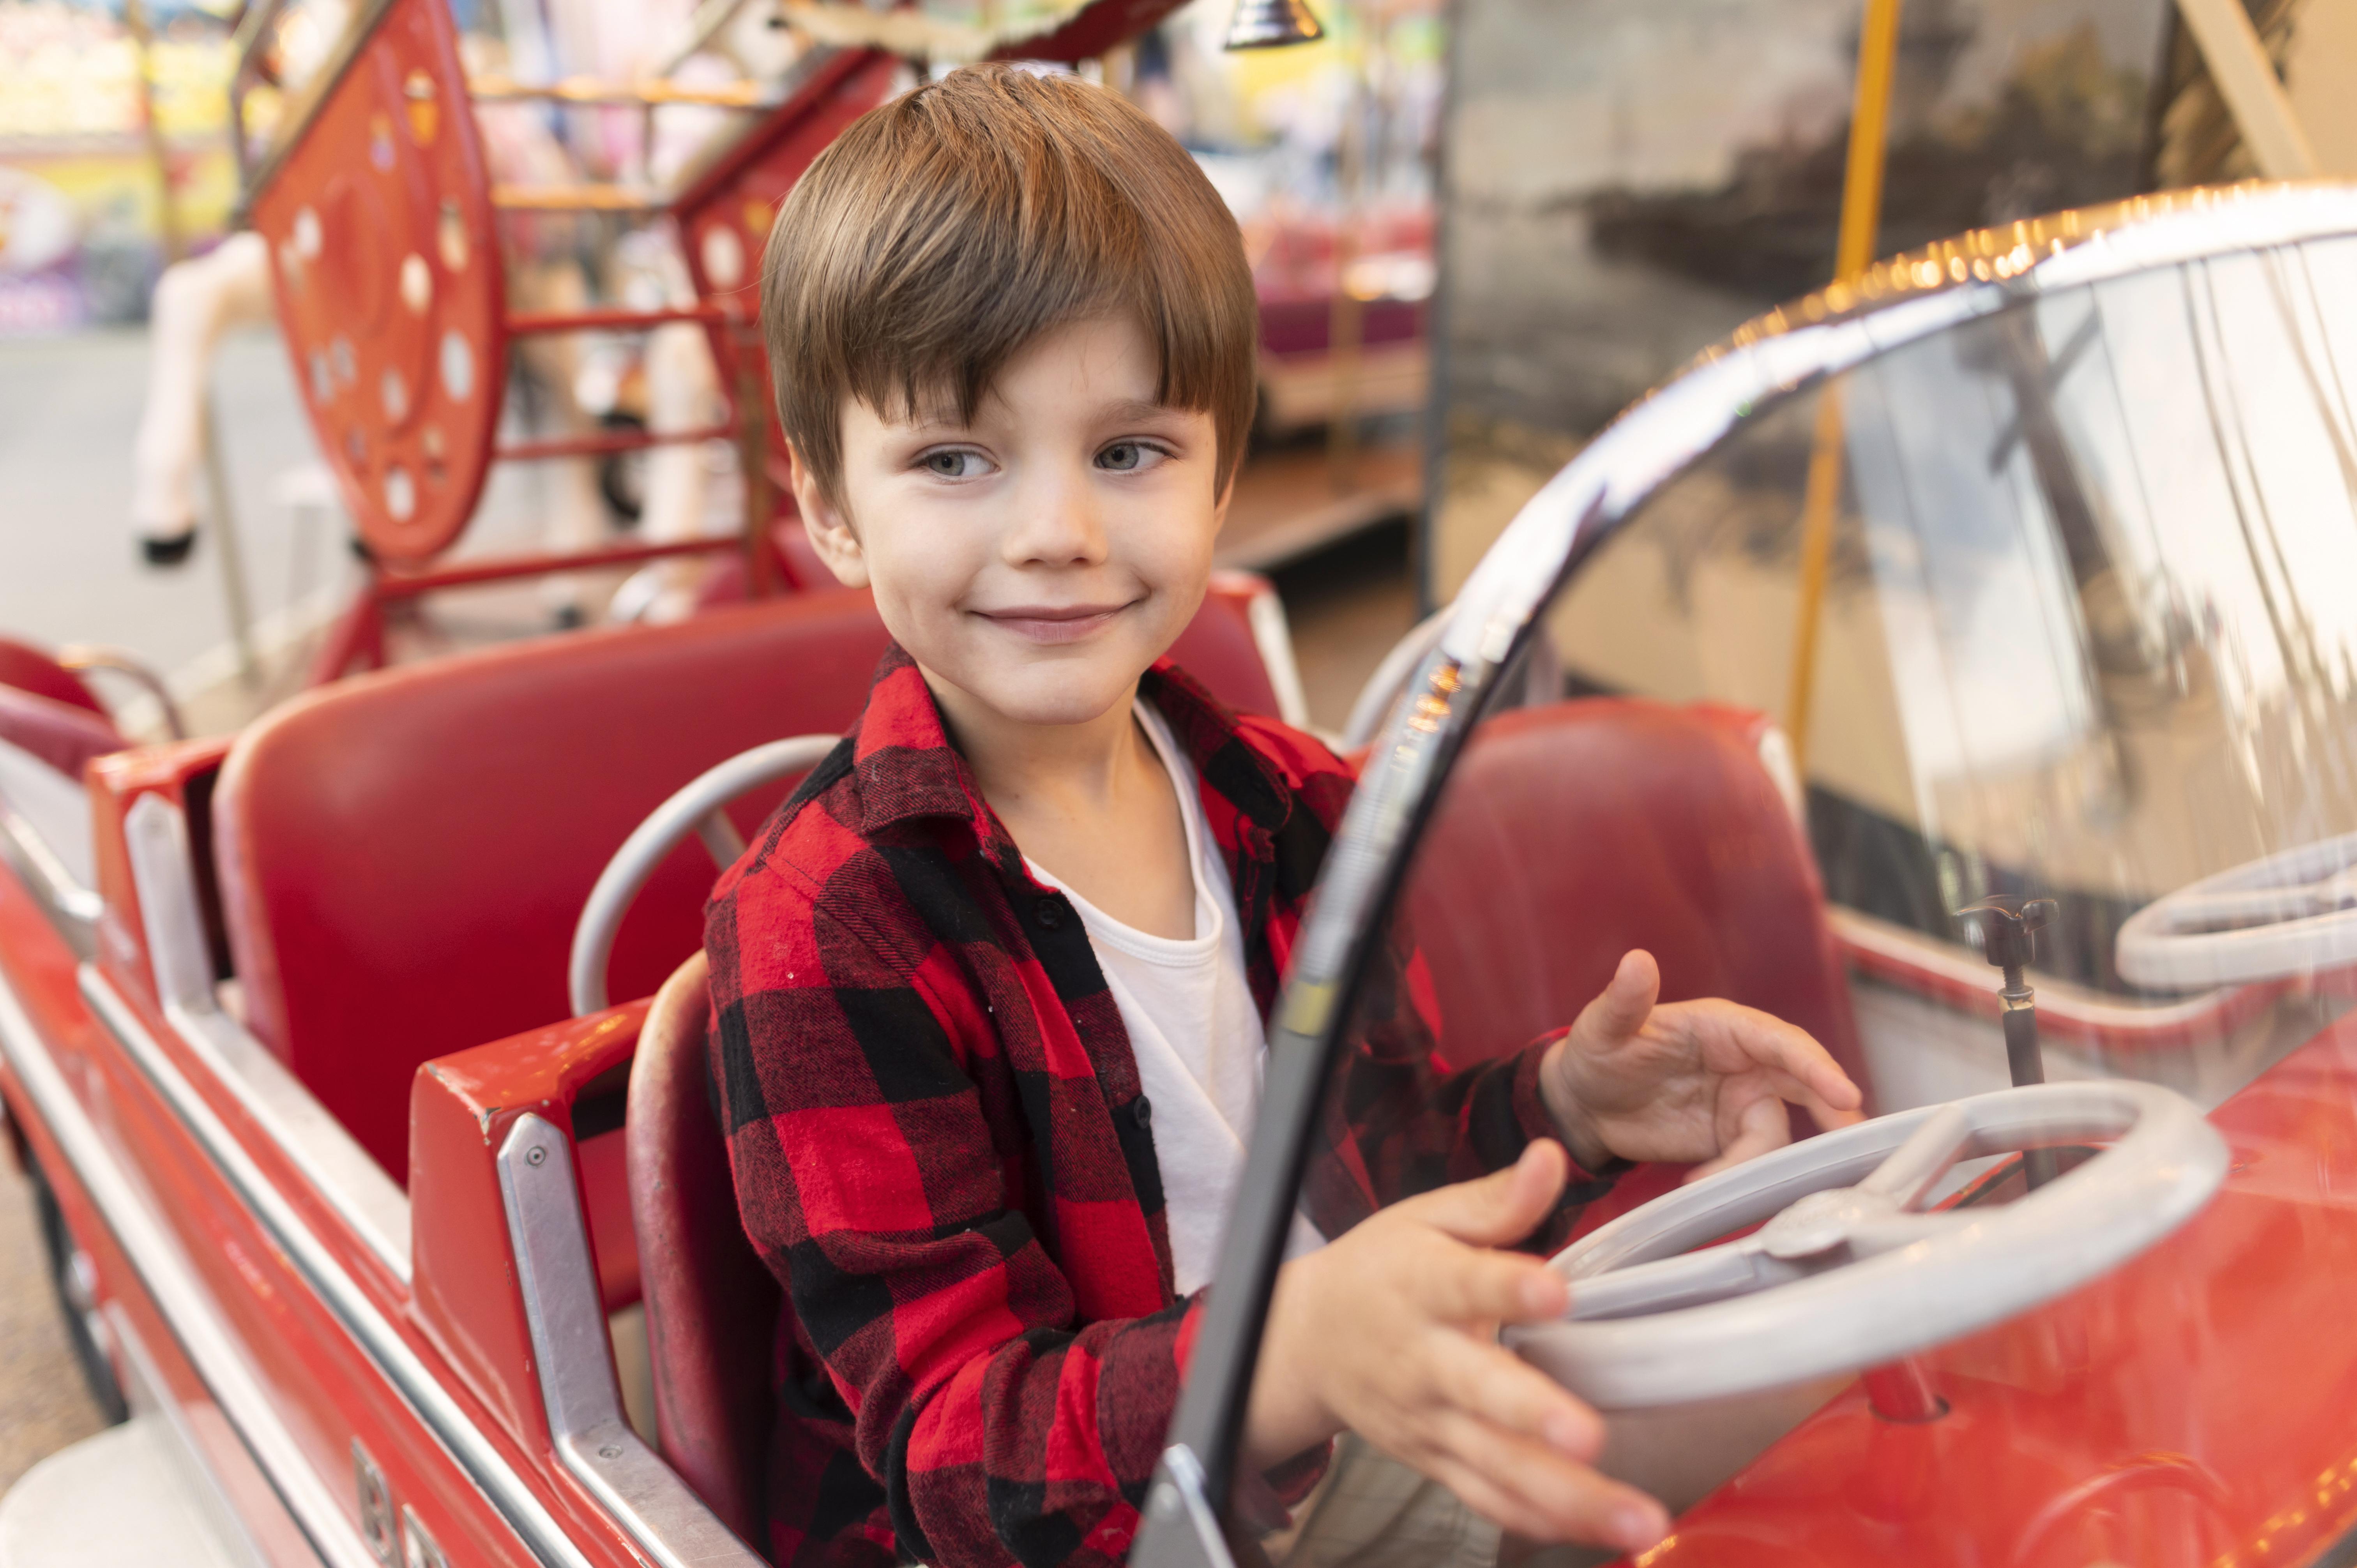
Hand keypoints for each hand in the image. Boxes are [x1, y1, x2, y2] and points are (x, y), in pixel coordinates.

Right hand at [1242, 1142, 1670, 1553]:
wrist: (1305, 1343)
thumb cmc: (1378, 1273)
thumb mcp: (1425, 1219)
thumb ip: (1495, 1200)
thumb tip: (1550, 1159)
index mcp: (1421, 1286)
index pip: (1465, 1284)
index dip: (1508, 1287)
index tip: (1555, 1290)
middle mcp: (1424, 1361)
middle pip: (1479, 1393)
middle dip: (1534, 1416)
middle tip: (1586, 1436)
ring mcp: (1429, 1421)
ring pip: (1496, 1466)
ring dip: (1567, 1497)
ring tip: (1636, 1516)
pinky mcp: (1435, 1462)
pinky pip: (1489, 1500)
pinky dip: (1540, 1522)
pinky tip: (1597, 1534)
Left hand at [1541, 949, 1863, 1178]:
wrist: (1584, 1105)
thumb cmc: (1599, 1052)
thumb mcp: (1603, 1026)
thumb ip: (1625, 999)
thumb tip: (1637, 959)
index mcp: (1726, 1027)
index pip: (1782, 1042)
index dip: (1816, 1066)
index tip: (1843, 1093)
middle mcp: (1746, 1064)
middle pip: (1804, 1085)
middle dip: (1832, 1112)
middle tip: (1849, 1143)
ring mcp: (1742, 1103)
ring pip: (1775, 1133)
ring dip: (1754, 1160)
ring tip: (1706, 1176)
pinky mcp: (1730, 1139)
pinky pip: (1751, 1162)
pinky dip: (1737, 1177)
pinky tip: (1699, 1185)